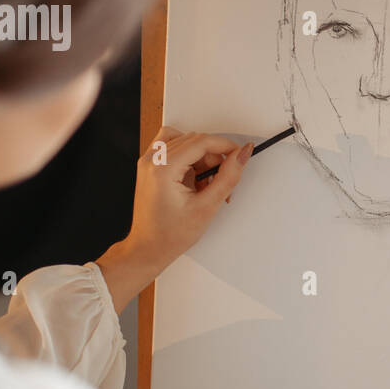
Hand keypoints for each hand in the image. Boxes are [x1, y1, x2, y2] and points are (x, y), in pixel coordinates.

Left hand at [97, 126, 253, 311]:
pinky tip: (193, 177)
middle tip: (221, 180)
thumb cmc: (169, 235)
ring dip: (200, 156)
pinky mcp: (150, 167)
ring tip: (205, 181)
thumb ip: (227, 177)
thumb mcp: (206, 207)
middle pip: (193, 140)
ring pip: (183, 141)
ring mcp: (148, 162)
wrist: (148, 248)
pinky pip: (172, 148)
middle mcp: (151, 161)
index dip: (225, 146)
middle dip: (213, 157)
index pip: (200, 142)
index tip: (238, 155)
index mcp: (162, 169)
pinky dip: (187, 157)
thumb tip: (240, 156)